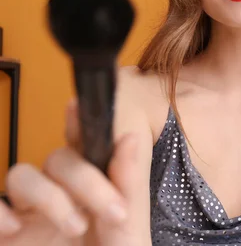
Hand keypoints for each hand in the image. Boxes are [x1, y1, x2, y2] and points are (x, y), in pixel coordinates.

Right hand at [0, 100, 142, 245]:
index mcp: (94, 192)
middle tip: (113, 211)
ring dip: (49, 196)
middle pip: (59, 158)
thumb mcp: (127, 231)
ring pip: (22, 175)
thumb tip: (130, 139)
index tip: (79, 106)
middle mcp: (61, 197)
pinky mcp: (7, 235)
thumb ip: (129, 188)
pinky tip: (15, 228)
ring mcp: (31, 215)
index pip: (85, 147)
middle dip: (87, 180)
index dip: (79, 122)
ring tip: (76, 227)